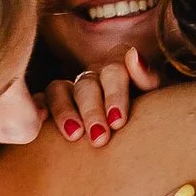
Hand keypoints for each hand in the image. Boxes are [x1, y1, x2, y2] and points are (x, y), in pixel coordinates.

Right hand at [42, 46, 157, 145]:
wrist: (143, 139)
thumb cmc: (152, 117)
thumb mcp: (157, 99)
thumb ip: (148, 78)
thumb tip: (134, 56)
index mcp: (118, 70)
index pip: (114, 72)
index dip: (115, 94)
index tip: (118, 122)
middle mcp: (92, 78)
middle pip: (87, 84)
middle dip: (93, 111)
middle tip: (100, 138)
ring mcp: (69, 90)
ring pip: (59, 90)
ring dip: (65, 111)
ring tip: (74, 136)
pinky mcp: (50, 106)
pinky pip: (38, 102)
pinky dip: (37, 107)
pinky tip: (41, 124)